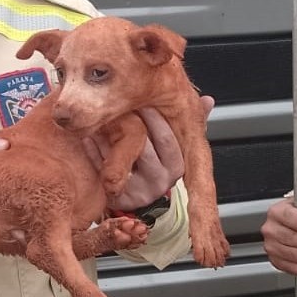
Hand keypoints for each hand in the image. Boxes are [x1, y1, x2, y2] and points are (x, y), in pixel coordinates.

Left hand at [85, 97, 213, 211]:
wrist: (137, 197)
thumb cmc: (156, 164)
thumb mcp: (174, 144)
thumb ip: (191, 122)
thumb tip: (208, 100)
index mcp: (177, 166)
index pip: (167, 139)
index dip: (153, 117)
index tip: (140, 97)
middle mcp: (162, 181)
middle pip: (143, 146)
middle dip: (128, 122)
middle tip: (114, 101)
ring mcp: (140, 191)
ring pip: (122, 155)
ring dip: (108, 134)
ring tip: (99, 116)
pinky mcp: (120, 198)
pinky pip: (103, 169)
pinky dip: (94, 151)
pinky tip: (88, 137)